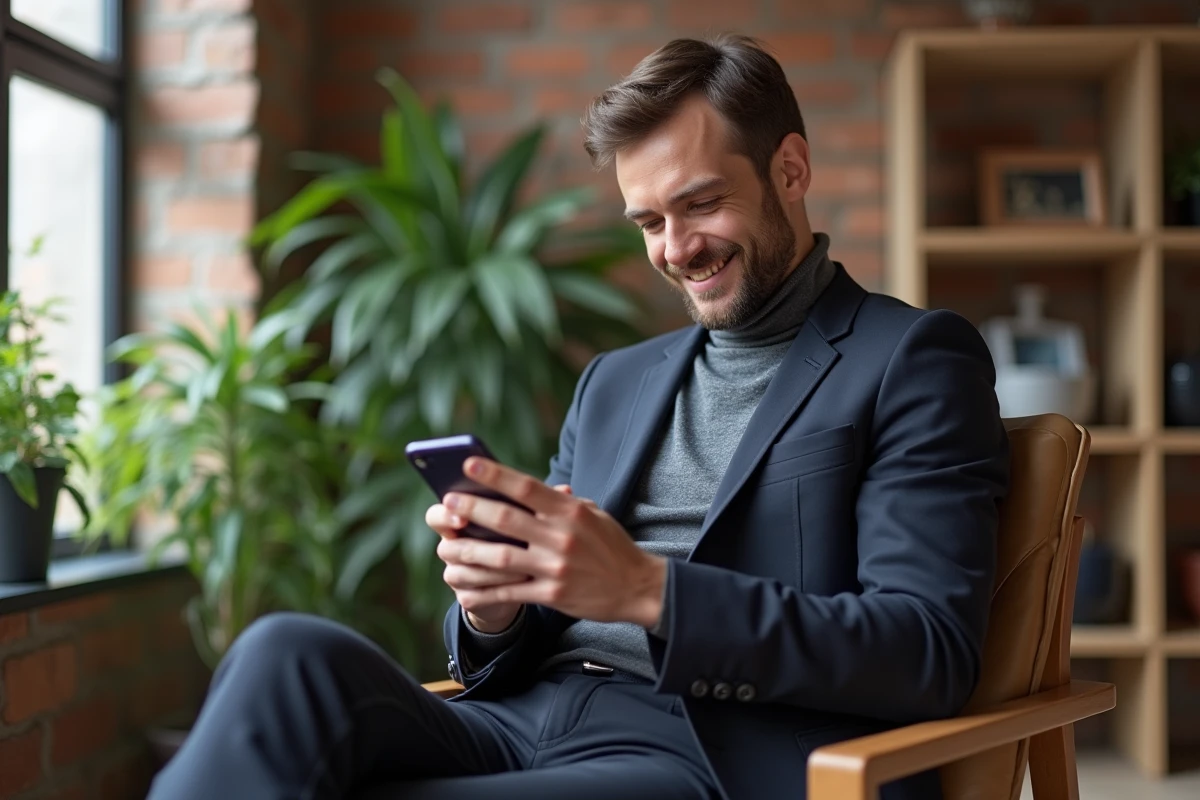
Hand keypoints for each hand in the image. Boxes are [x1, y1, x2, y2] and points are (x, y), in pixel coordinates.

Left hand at [439, 459, 666, 627]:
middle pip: (506, 521)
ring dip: (468, 552)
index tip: (469, 465)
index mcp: (571, 512)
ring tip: (446, 547)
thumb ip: (561, 503)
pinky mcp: (552, 595)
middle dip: (472, 510)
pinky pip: (509, 592)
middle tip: (448, 503)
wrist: (637, 587)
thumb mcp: (593, 515)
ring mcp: (555, 567)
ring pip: (500, 558)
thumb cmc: (611, 546)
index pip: (527, 487)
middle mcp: (561, 537)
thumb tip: (529, 489)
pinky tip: (463, 589)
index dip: (496, 476)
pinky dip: (483, 591)